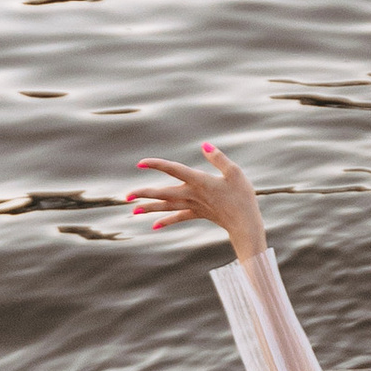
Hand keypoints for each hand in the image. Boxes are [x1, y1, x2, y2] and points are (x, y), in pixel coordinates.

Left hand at [129, 142, 266, 261]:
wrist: (245, 224)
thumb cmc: (242, 197)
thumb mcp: (234, 173)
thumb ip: (218, 158)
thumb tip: (205, 145)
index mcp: (199, 181)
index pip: (174, 170)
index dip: (157, 165)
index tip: (140, 163)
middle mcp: (192, 195)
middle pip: (163, 193)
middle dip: (144, 194)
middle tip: (126, 196)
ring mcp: (193, 206)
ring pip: (167, 206)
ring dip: (149, 208)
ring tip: (132, 210)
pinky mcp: (198, 214)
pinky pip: (178, 217)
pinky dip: (166, 221)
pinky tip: (153, 225)